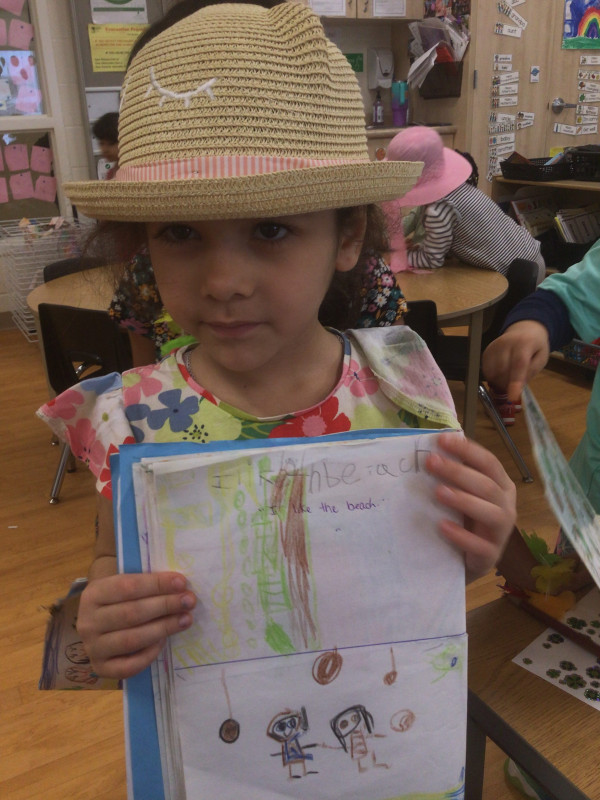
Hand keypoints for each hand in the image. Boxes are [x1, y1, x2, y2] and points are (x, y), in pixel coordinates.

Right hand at [77, 572, 195, 678]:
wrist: (100, 621)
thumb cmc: (121, 599)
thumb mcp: (125, 584)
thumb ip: (147, 584)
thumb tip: (180, 586)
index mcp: (93, 594)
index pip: (127, 587)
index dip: (156, 584)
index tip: (181, 582)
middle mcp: (87, 622)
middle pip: (131, 614)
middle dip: (164, 606)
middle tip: (189, 601)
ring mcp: (92, 648)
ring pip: (131, 640)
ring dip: (163, 628)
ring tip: (185, 619)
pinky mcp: (101, 668)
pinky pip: (128, 667)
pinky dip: (148, 655)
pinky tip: (164, 642)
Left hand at [426, 433, 516, 581]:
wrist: (465, 561)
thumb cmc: (464, 520)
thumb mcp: (462, 495)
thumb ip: (454, 475)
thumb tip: (434, 448)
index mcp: (501, 486)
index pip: (488, 462)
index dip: (467, 450)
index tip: (441, 440)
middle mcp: (507, 506)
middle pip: (487, 485)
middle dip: (458, 472)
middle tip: (431, 462)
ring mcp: (501, 532)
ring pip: (490, 513)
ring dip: (464, 500)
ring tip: (438, 492)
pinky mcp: (491, 556)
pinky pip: (480, 546)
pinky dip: (461, 536)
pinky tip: (442, 526)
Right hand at [482, 320, 549, 402]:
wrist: (524, 329)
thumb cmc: (535, 346)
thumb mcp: (541, 359)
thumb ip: (530, 372)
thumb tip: (517, 388)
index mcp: (524, 343)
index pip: (518, 364)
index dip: (515, 381)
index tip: (513, 397)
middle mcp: (506, 342)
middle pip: (502, 370)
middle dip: (508, 384)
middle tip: (515, 387)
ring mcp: (493, 346)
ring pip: (492, 372)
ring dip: (499, 382)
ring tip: (509, 379)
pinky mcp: (486, 351)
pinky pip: (486, 370)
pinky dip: (492, 378)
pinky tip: (501, 375)